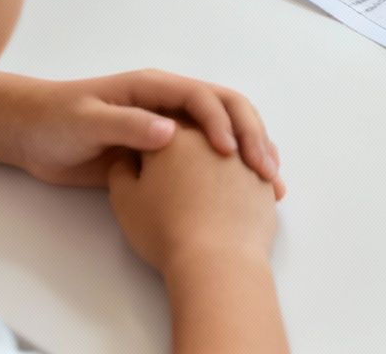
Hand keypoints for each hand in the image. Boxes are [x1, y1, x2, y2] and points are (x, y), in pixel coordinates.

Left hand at [2, 72, 283, 195]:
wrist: (30, 135)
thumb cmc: (54, 120)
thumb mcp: (87, 121)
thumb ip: (127, 125)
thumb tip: (171, 132)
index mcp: (154, 88)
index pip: (202, 97)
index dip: (221, 122)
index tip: (232, 153)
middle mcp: (169, 103)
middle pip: (226, 110)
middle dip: (251, 136)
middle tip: (265, 170)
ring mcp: (170, 127)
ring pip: (224, 134)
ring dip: (250, 154)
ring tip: (270, 183)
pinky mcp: (166, 154)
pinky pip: (207, 158)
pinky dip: (233, 173)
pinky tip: (248, 193)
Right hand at [108, 121, 281, 277]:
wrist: (217, 261)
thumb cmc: (166, 230)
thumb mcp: (126, 200)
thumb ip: (121, 170)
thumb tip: (129, 157)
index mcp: (174, 133)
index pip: (159, 123)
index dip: (150, 139)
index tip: (146, 158)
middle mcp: (211, 135)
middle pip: (196, 129)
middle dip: (184, 146)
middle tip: (174, 171)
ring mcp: (242, 155)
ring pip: (228, 143)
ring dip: (218, 154)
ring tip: (205, 185)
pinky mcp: (263, 177)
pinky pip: (253, 165)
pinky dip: (243, 172)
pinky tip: (234, 193)